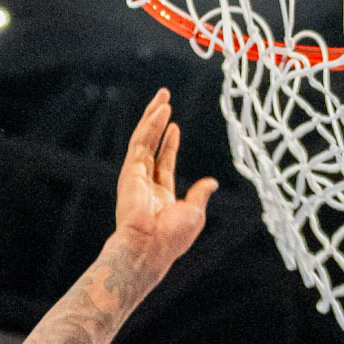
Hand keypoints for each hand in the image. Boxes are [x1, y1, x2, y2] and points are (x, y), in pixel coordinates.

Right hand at [114, 90, 217, 281]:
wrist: (149, 247)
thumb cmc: (171, 238)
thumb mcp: (194, 213)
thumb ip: (200, 194)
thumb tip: (212, 182)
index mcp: (160, 196)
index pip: (164, 163)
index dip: (169, 145)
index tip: (174, 127)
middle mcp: (146, 184)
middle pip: (151, 145)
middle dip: (158, 122)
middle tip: (164, 100)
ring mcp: (136, 176)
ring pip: (144, 139)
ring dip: (153, 116)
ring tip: (163, 96)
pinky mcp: (130, 171)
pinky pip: (141, 142)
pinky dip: (150, 125)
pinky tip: (160, 111)